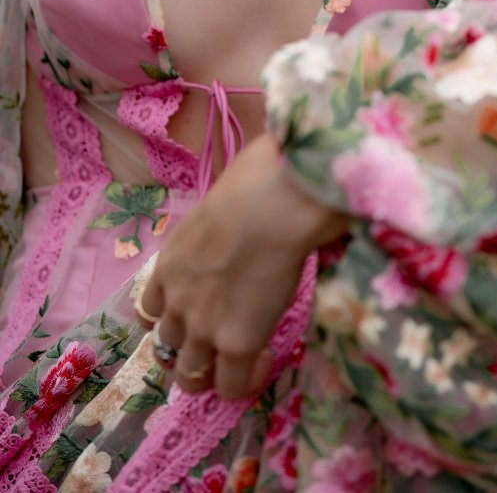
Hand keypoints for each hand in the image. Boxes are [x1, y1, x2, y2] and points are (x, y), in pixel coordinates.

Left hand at [140, 131, 349, 399]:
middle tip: (218, 344)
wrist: (274, 202)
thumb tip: (245, 222)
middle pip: (163, 349)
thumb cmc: (256, 182)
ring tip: (240, 361)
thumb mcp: (219, 206)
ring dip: (212, 373)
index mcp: (169, 263)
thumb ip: (219, 228)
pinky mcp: (236, 344)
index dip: (172, 318)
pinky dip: (246, 381)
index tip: (199, 313)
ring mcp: (203, 327)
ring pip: (189, 376)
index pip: (149, 310)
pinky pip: (232, 387)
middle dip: (186, 352)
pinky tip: (266, 359)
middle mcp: (176, 301)